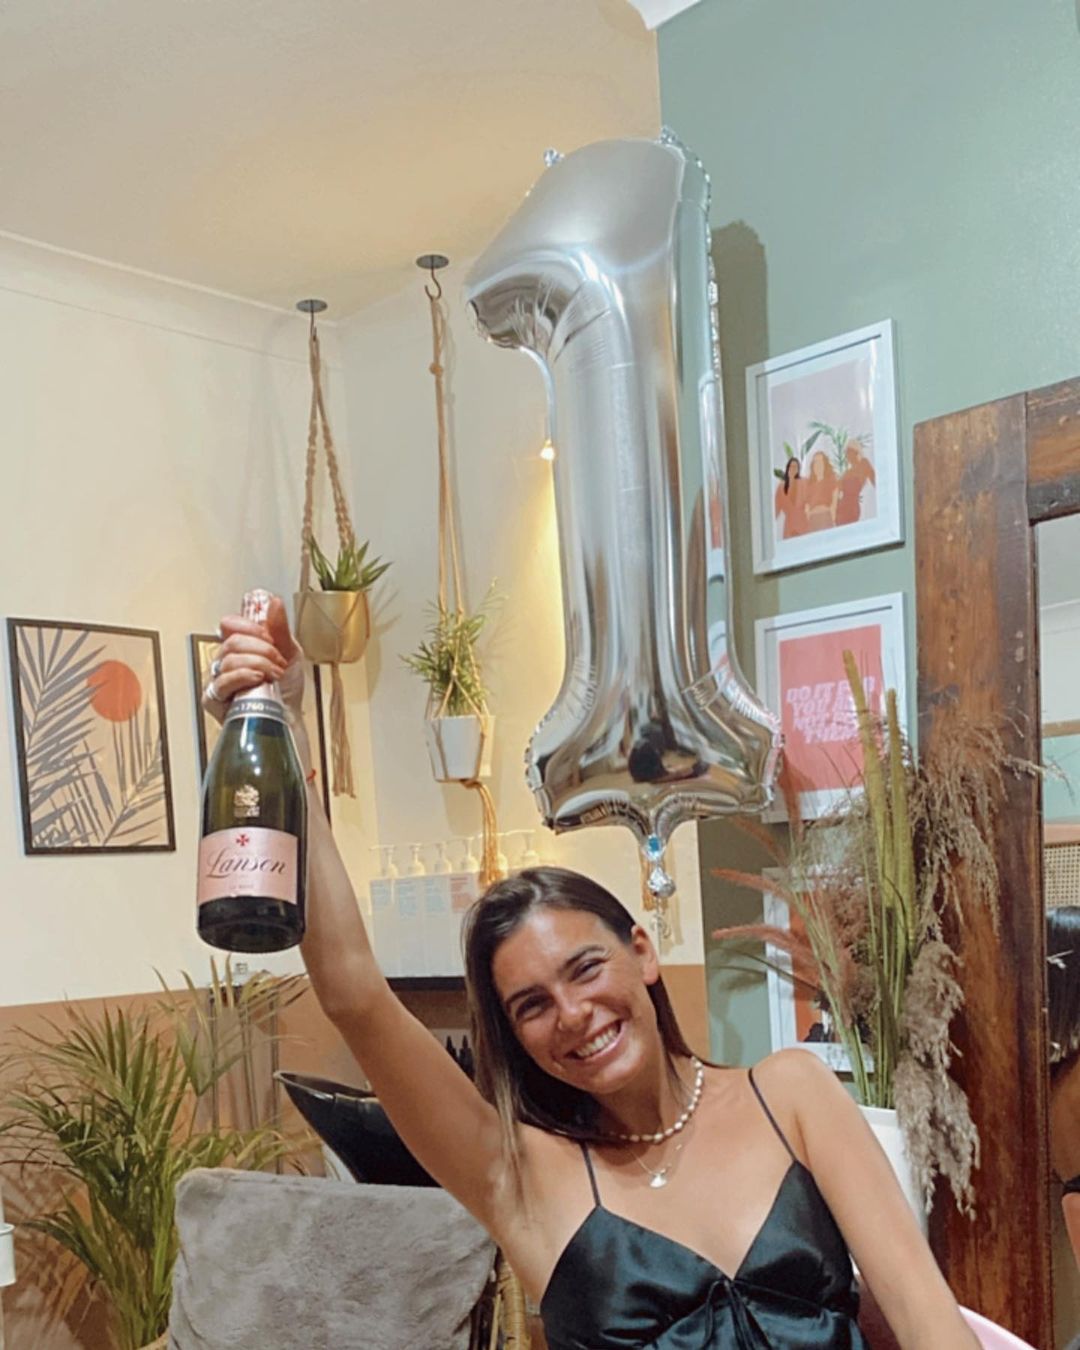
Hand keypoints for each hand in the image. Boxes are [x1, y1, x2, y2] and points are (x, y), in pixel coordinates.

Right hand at [202, 595, 303, 724]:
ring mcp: (218, 679)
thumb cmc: (286, 688)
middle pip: (232, 641)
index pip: (229, 624)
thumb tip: (274, 602)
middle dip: (261, 649)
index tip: (269, 637)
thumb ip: (280, 627)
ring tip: (274, 675)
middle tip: (277, 660)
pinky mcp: (213, 698)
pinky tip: (258, 679)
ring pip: (229, 660)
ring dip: (258, 664)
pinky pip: (222, 681)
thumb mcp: (290, 652)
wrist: (288, 717)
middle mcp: (226, 660)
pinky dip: (243, 677)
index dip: (249, 627)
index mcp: (240, 646)